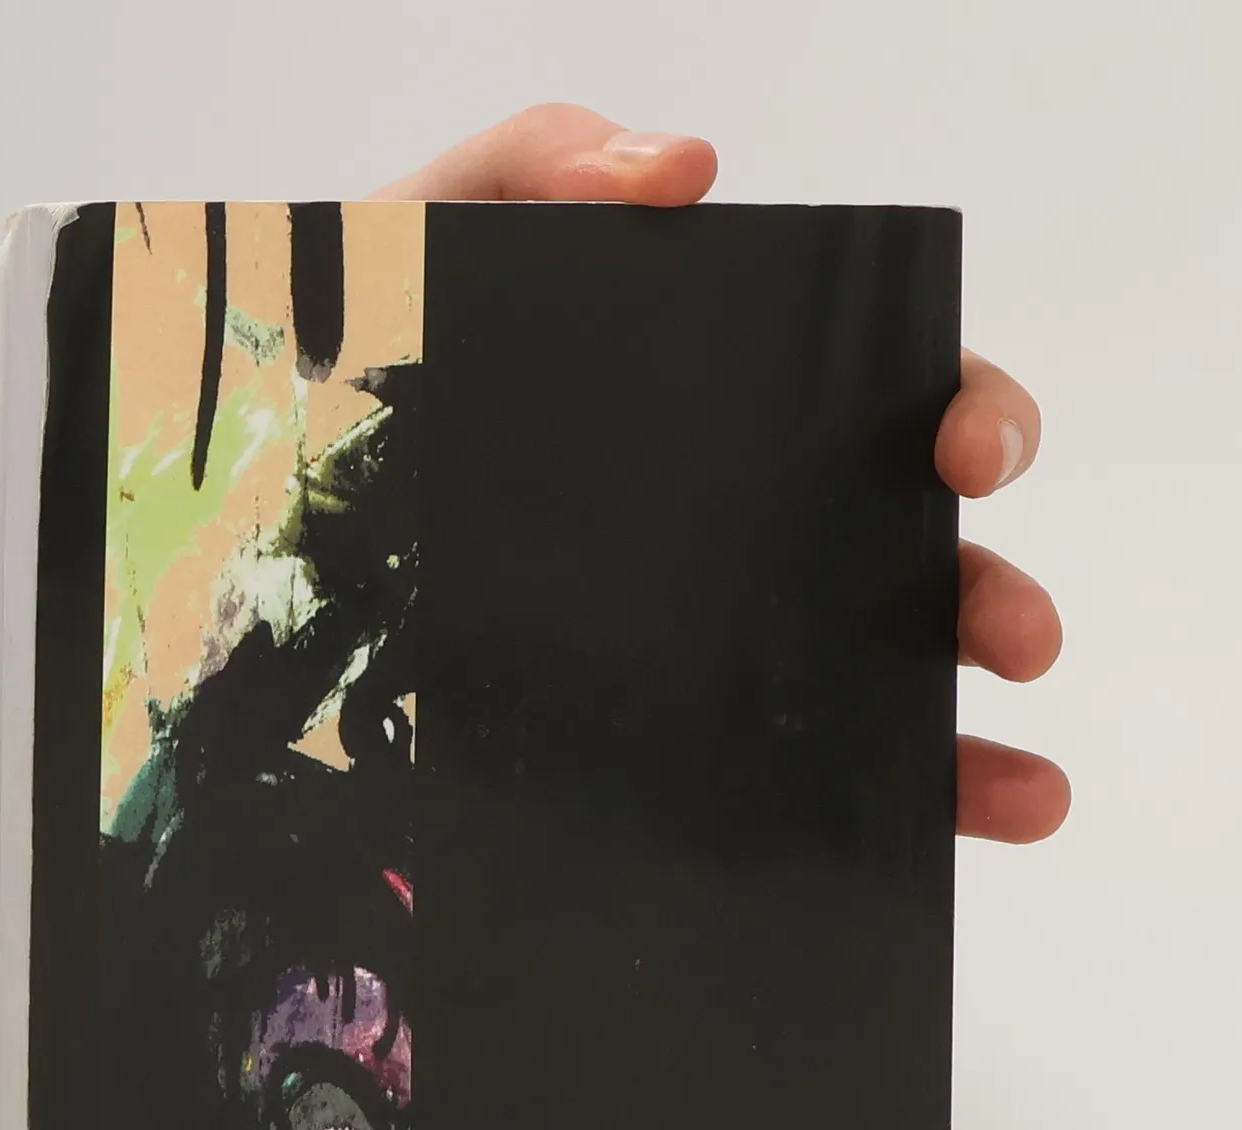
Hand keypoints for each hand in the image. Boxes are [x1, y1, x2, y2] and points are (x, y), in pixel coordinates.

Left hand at [376, 105, 1069, 845]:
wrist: (216, 579)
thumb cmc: (313, 412)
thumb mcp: (403, 262)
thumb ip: (521, 173)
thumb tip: (679, 167)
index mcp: (703, 412)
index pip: (872, 398)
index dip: (957, 407)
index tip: (968, 447)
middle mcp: (722, 536)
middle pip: (899, 552)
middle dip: (984, 586)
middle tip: (1011, 630)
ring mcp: (689, 656)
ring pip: (866, 690)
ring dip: (967, 738)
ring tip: (1025, 788)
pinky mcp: (643, 761)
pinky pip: (778, 797)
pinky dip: (871, 824)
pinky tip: (932, 851)